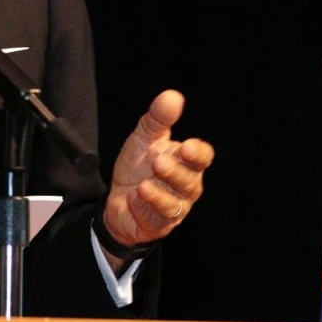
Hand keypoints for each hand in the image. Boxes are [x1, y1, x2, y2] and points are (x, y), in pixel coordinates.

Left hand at [102, 90, 213, 253]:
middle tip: (158, 161)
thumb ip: (158, 119)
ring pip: (175, 205)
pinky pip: (155, 219)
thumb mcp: (144, 139)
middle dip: (175, 173)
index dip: (197, 153)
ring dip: (159, 195)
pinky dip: (143, 208)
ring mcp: (174, 209)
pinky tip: (133, 198)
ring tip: (143, 185)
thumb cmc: (138, 167)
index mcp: (186, 163)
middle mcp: (185, 187)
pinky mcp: (158, 225)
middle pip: (190, 182)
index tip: (185, 146)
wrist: (117, 200)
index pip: (203, 158)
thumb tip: (172, 96)